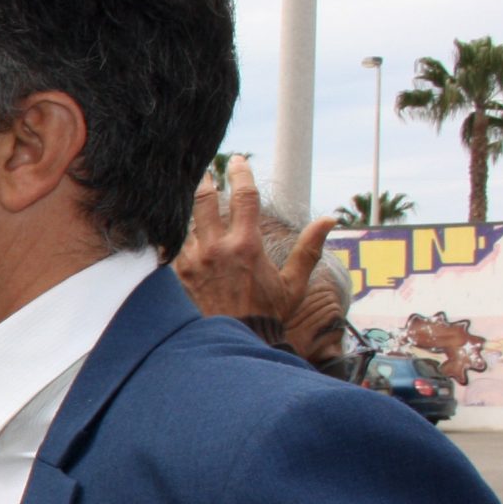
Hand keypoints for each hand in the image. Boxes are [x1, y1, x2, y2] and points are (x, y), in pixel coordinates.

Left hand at [173, 157, 334, 335]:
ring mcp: (192, 261)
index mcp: (246, 245)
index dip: (241, 172)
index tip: (237, 160)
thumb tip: (330, 219)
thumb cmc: (267, 314)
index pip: (243, 195)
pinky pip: (172, 246)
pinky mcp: (176, 275)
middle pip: (204, 200)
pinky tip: (172, 229)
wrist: (234, 343)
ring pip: (186, 223)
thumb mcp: (294, 283)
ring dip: (190, 211)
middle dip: (205, 181)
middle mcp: (215, 248)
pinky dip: (175, 236)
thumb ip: (309, 248)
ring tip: (189, 199)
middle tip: (205, 171)